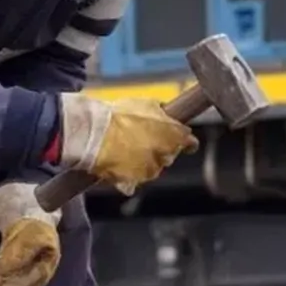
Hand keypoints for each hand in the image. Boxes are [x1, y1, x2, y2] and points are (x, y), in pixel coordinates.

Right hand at [57, 94, 198, 194]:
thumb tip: (167, 113)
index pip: (190, 142)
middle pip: (169, 156)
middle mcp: (165, 155)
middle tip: (142, 139)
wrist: (94, 132)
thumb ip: (162, 112)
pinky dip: (127, 176)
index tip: (184, 142)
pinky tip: (117, 165)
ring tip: (125, 151)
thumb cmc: (118, 116)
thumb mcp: (145, 104)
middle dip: (160, 149)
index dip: (186, 141)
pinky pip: (132, 182)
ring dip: (144, 162)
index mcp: (173, 135)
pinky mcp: (132, 182)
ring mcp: (149, 170)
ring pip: (152, 169)